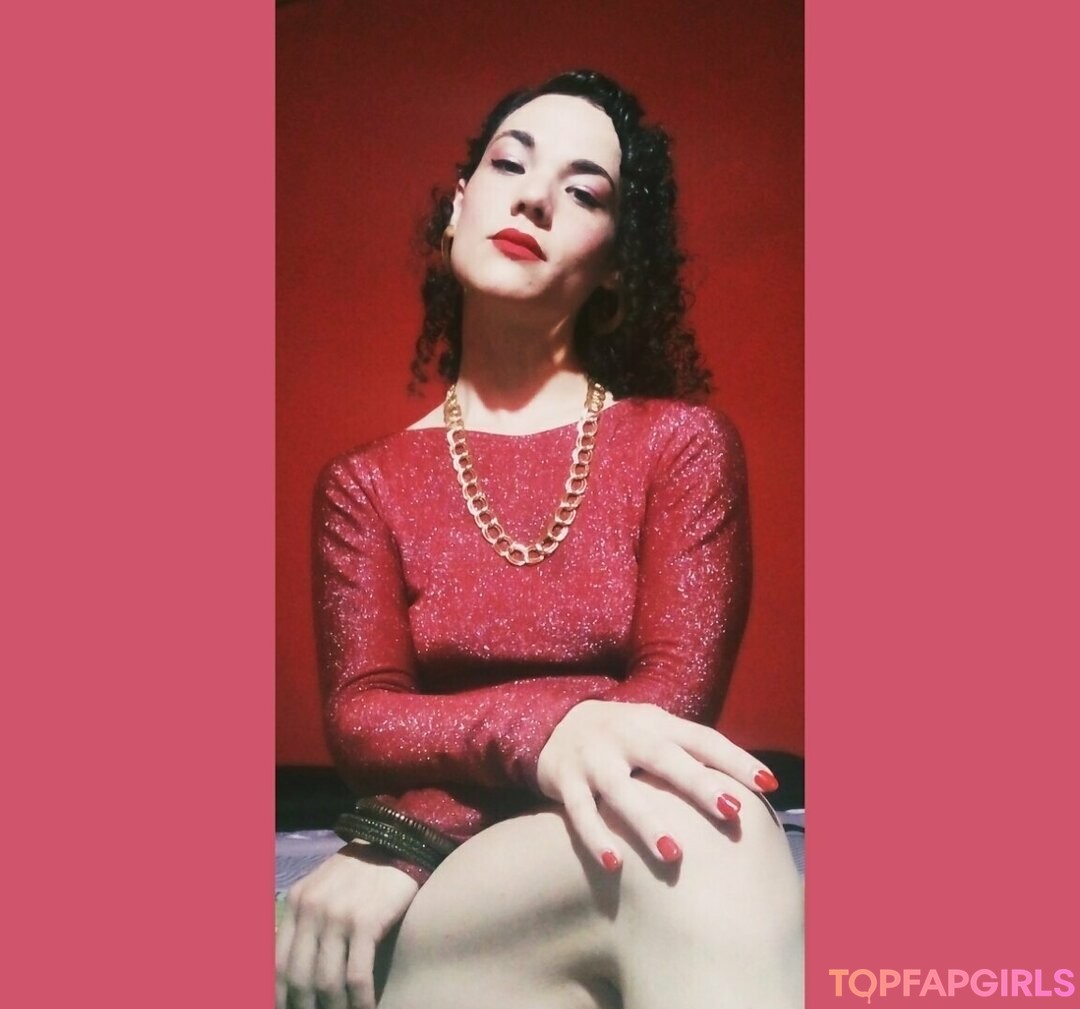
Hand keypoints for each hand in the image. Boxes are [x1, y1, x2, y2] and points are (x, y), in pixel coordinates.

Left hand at [275, 847, 419, 1008]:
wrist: (398, 845)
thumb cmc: (363, 873)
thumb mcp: (324, 890)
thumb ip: (308, 923)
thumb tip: (297, 972)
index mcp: (297, 902)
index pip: (277, 965)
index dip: (283, 997)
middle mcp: (311, 908)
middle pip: (299, 978)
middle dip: (307, 1007)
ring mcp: (337, 915)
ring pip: (326, 982)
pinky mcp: (365, 921)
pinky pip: (357, 975)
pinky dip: (361, 1001)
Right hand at [536, 700, 778, 870]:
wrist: (556, 722)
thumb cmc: (625, 738)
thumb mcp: (657, 733)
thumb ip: (694, 756)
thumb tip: (752, 792)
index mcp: (657, 722)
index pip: (702, 738)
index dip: (735, 759)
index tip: (768, 784)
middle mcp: (627, 734)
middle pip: (664, 757)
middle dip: (698, 784)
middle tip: (731, 812)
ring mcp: (594, 756)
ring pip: (620, 788)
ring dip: (647, 819)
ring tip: (674, 853)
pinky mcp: (565, 779)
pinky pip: (579, 811)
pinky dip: (595, 836)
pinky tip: (614, 864)